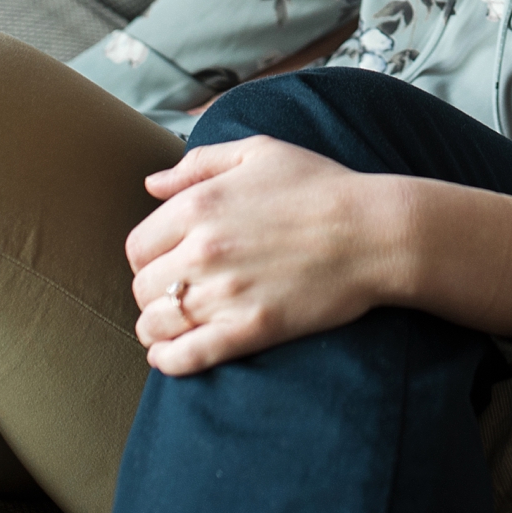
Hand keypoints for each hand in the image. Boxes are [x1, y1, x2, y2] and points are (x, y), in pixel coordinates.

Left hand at [125, 135, 400, 376]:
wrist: (374, 231)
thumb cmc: (320, 186)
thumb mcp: (259, 152)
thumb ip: (198, 163)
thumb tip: (151, 184)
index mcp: (199, 205)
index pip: (137, 247)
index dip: (147, 258)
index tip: (165, 262)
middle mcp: (202, 251)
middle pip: (143, 288)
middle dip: (153, 293)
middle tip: (174, 294)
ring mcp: (225, 293)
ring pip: (157, 325)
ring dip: (156, 328)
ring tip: (169, 327)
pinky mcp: (250, 329)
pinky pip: (187, 356)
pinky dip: (169, 361)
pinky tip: (168, 356)